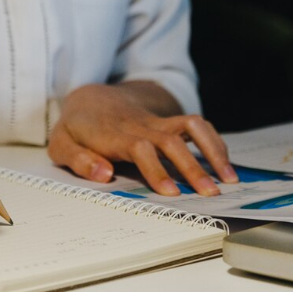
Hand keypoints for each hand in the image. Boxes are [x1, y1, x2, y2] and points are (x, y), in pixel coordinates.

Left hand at [47, 83, 237, 196]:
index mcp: (114, 135)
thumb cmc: (77, 127)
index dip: (157, 170)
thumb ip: (79, 159)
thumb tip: (104, 174)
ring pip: (191, 127)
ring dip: (213, 150)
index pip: (140, 149)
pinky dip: (214, 141)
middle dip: (193, 167)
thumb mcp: (61, 144)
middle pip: (172, 142)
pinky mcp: (169, 121)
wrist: (91, 97)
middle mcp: (141, 127)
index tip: (172, 193)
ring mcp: (158, 122)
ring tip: (230, 178)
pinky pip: (197, 125)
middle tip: (211, 194)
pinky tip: (225, 164)